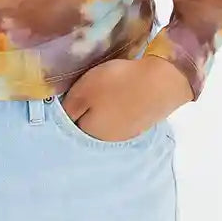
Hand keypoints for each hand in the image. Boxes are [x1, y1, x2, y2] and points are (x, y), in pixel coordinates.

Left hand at [59, 54, 192, 140]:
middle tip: (90, 84)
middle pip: (89, 122)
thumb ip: (68, 107)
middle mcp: (108, 139)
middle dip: (87, 107)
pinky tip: (123, 90)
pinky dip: (120, 103)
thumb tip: (59, 116)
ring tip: (106, 84)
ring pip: (107, 118)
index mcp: (90, 133)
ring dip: (104, 105)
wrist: (162, 81)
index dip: (69, 104)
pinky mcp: (143, 121)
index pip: (70, 123)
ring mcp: (128, 132)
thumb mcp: (83, 91)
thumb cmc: (117, 85)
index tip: (72, 89)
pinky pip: (123, 113)